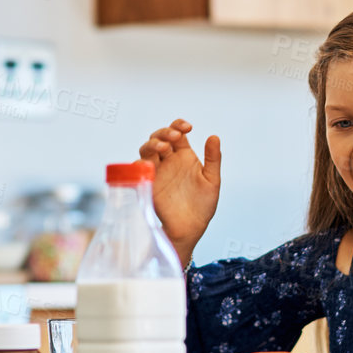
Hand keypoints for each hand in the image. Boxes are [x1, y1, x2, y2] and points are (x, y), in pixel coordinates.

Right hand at [137, 119, 219, 264]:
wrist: (190, 228)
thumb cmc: (203, 205)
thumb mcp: (212, 180)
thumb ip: (213, 159)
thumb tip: (214, 136)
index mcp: (183, 155)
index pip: (177, 132)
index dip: (179, 125)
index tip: (188, 128)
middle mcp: (168, 160)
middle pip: (159, 137)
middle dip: (164, 132)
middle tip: (175, 137)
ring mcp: (156, 171)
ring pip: (146, 149)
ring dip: (152, 144)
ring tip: (163, 148)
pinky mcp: (147, 183)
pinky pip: (137, 169)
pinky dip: (140, 164)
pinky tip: (149, 165)